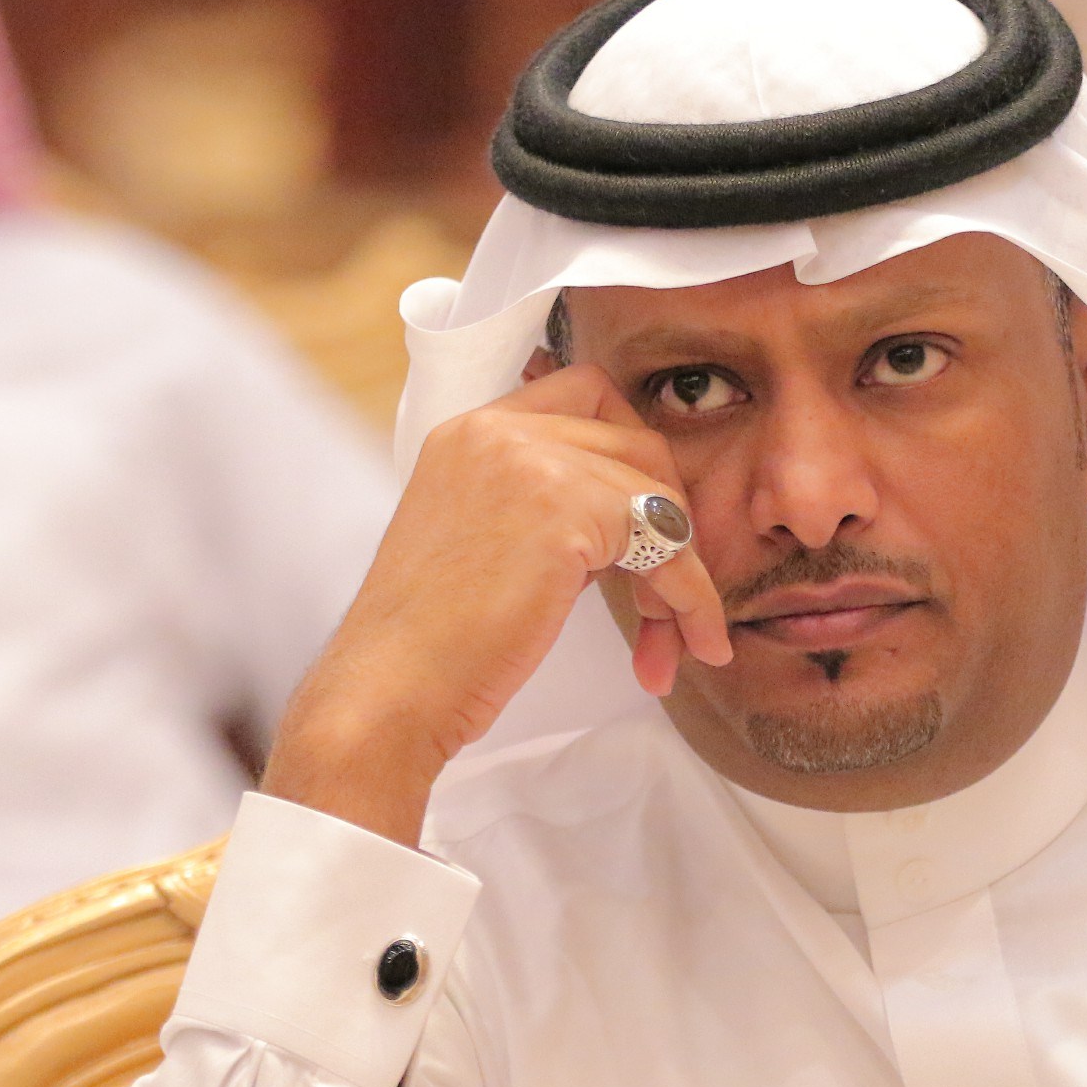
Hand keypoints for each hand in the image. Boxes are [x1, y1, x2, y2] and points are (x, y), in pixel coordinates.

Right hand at [262, 364, 732, 842]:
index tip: (642, 529)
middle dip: (668, 519)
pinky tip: (696, 644)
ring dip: (682, 571)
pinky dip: (694, 597)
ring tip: (668, 639)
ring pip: (661, 496)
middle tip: (660, 596)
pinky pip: (670, 546)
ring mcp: (533, 461)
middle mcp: (501, 428)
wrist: (391, 689)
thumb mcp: (485, 537)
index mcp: (473, 430)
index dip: (631, 460)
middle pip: (638, 442)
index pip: (589, 397)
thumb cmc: (435, 641)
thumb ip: (546, 506)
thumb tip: (638, 518)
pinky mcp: (567, 510)